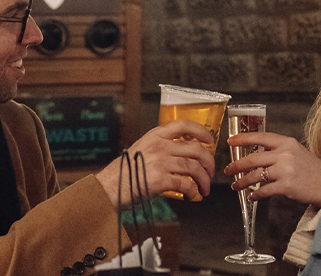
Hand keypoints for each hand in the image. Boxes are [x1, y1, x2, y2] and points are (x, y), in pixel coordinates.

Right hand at [95, 120, 215, 206]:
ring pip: (194, 167)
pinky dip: (193, 191)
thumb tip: (181, 156)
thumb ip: (160, 148)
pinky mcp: (161, 179)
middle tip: (210, 171)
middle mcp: (159, 146)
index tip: (209, 140)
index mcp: (155, 136)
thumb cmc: (124, 172)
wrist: (110, 186)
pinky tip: (191, 195)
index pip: (183, 125)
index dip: (201, 131)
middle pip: (196, 149)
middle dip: (208, 162)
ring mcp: (161, 161)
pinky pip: (186, 184)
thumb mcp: (142, 150)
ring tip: (204, 188)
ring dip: (204, 180)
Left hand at [224, 132, 320, 206]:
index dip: (243, 138)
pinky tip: (252, 196)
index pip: (260, 137)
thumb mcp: (296, 152)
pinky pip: (264, 190)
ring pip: (255, 175)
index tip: (231, 141)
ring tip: (236, 186)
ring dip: (242, 182)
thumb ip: (278, 151)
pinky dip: (255, 195)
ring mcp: (285, 170)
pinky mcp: (286, 185)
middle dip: (237, 165)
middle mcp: (285, 154)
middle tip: (228, 169)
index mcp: (287, 143)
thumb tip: (255, 155)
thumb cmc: (312, 170)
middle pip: (253, 158)